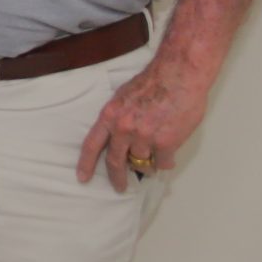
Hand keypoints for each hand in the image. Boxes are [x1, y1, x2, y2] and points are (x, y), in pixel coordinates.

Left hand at [78, 51, 209, 191]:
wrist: (178, 75)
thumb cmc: (153, 82)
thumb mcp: (123, 96)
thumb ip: (119, 118)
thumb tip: (119, 137)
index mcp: (110, 116)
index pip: (92, 144)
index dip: (86, 163)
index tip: (82, 177)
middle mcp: (124, 128)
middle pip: (115, 161)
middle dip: (117, 177)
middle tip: (119, 186)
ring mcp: (145, 137)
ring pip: (142, 163)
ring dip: (147, 164)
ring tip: (152, 158)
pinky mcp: (166, 143)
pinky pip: (163, 162)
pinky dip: (165, 162)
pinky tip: (168, 156)